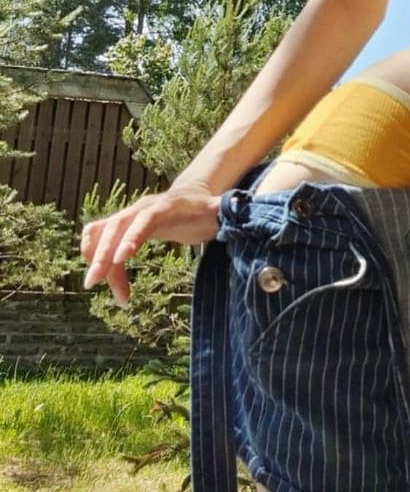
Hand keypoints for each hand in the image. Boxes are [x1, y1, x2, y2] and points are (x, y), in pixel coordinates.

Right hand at [79, 184, 221, 308]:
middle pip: (114, 228)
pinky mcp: (119, 227)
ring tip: (114, 294)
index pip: (144, 218)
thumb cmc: (205, 209)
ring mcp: (127, 217)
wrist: (190, 197)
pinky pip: (97, 240)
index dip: (131, 236)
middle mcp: (140, 209)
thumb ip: (226, 210)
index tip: (119, 259)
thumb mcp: (217, 211)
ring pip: (101, 237)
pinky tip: (108, 282)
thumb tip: (235, 207)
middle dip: (101, 256)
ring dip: (97, 262)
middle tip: (93, 283)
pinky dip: (94, 259)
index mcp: (164, 206)